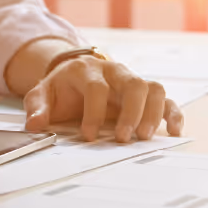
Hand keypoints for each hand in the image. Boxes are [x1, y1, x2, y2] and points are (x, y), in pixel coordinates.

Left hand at [24, 55, 183, 142]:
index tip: (87, 135)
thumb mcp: (42, 95)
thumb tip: (34, 124)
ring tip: (144, 138)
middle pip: (133, 84)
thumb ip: (37, 107)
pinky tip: (172, 131)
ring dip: (152, 113)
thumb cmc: (60, 89)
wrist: (73, 77)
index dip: (93, 112)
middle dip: (130, 113)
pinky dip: (173, 114)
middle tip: (123, 138)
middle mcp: (114, 72)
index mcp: (87, 70)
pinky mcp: (145, 94)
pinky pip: (165, 99)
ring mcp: (132, 81)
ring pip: (153, 88)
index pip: (96, 87)